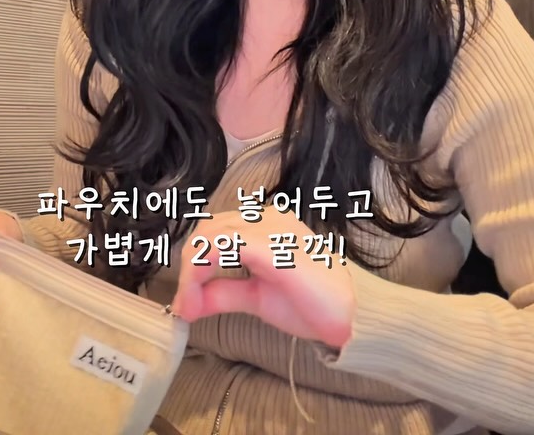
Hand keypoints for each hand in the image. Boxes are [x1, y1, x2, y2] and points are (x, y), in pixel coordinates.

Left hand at [171, 207, 354, 348]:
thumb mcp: (255, 296)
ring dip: (191, 271)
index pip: (213, 232)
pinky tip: (198, 295)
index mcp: (262, 224)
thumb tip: (187, 303)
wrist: (349, 316)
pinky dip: (201, 268)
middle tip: (185, 307)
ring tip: (190, 305)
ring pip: (210, 234)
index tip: (184, 304)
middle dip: (187, 270)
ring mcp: (269, 228)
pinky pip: (224, 244)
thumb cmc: (309, 301)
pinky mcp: (272, 245)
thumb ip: (223, 293)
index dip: (190, 265)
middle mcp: (265, 218)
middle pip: (206, 231)